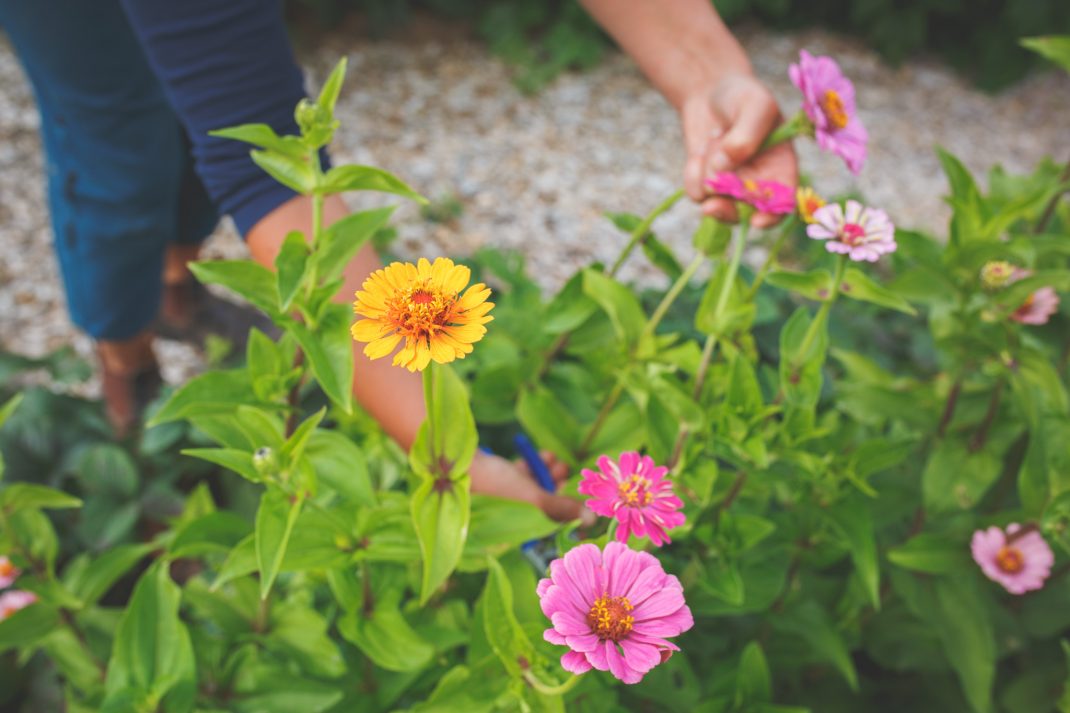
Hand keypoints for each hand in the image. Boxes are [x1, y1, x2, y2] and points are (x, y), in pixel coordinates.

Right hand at [469, 450, 594, 524]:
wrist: (456, 463)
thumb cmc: (494, 486)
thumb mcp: (532, 498)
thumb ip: (560, 508)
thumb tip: (590, 521)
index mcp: (517, 531)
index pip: (552, 528)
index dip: (568, 512)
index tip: (581, 497)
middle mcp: (513, 519)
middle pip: (546, 505)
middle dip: (558, 486)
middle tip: (565, 471)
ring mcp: (506, 501)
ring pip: (537, 488)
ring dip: (549, 473)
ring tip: (553, 460)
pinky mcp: (499, 483)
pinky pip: (524, 477)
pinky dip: (534, 466)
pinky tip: (541, 455)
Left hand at [681, 72, 798, 227]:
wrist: (709, 91)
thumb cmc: (742, 95)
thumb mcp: (755, 104)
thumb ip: (748, 133)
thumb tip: (726, 164)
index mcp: (782, 167)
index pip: (783, 203)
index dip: (772, 216)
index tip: (755, 220)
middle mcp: (758, 184)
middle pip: (746, 213)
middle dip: (727, 204)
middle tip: (712, 190)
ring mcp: (731, 189)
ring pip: (716, 203)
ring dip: (708, 174)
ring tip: (715, 139)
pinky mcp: (706, 187)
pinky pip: (696, 194)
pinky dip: (692, 173)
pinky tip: (699, 152)